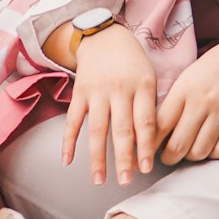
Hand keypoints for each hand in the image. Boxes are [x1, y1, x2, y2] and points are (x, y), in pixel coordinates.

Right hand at [52, 22, 157, 187]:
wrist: (104, 37)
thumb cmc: (132, 63)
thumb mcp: (149, 78)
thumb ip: (150, 108)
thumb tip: (150, 146)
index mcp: (142, 86)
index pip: (145, 121)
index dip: (145, 146)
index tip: (147, 168)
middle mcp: (120, 89)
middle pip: (121, 129)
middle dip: (123, 158)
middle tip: (125, 181)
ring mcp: (97, 91)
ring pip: (97, 129)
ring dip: (97, 157)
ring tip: (99, 181)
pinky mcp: (79, 92)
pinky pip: (73, 120)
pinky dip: (68, 141)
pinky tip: (68, 160)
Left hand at [155, 35, 218, 164]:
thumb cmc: (208, 71)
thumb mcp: (185, 81)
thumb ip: (170, 106)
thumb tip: (154, 136)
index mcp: (183, 90)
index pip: (160, 126)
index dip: (150, 144)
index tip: (148, 151)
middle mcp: (201, 101)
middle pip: (178, 145)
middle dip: (168, 158)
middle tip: (167, 157)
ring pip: (200, 151)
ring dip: (191, 157)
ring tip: (188, 151)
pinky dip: (213, 155)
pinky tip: (208, 147)